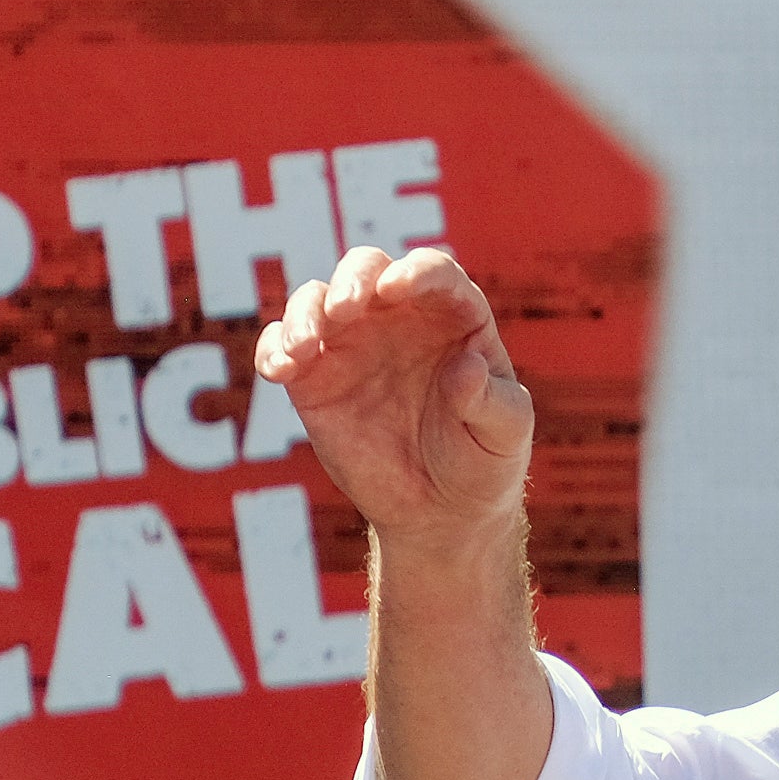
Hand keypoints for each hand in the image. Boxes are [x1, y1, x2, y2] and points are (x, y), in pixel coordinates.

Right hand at [255, 246, 533, 553]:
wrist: (441, 510)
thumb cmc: (483, 459)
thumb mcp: (504, 433)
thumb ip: (491, 401)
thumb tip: (466, 367)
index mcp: (453, 314)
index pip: (433, 272)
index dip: (416, 272)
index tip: (397, 289)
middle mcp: (397, 316)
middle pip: (366, 269)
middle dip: (352, 279)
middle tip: (344, 309)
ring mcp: (352, 343)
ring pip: (314, 300)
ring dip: (304, 313)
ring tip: (304, 348)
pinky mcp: (313, 379)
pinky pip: (282, 348)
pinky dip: (274, 350)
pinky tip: (280, 371)